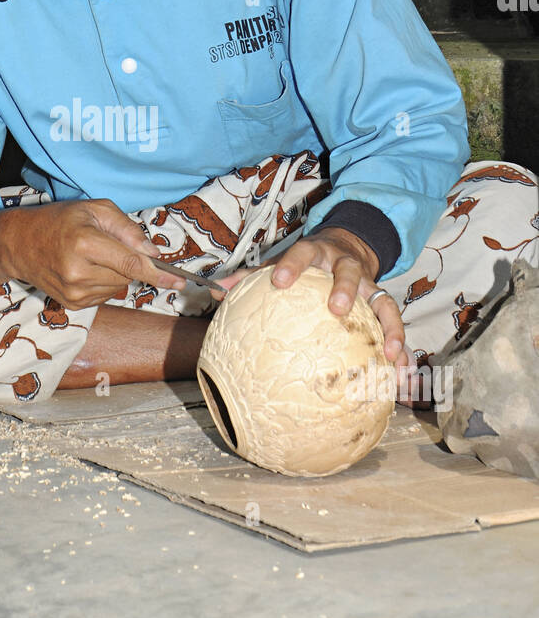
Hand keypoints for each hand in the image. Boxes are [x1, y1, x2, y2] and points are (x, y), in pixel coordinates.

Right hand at [0, 198, 186, 309]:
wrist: (20, 244)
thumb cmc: (60, 220)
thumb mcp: (94, 210)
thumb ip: (128, 229)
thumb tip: (154, 254)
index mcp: (85, 243)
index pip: (130, 263)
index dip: (158, 273)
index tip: (179, 280)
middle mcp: (78, 272)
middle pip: (128, 275)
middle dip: (128, 262)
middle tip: (106, 245)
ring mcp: (74, 292)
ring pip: (119, 287)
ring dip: (115, 273)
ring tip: (91, 256)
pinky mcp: (73, 305)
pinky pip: (106, 295)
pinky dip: (104, 283)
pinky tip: (85, 269)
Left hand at [213, 227, 415, 399]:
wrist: (348, 245)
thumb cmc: (308, 262)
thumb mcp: (283, 262)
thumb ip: (252, 276)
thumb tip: (218, 291)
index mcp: (317, 253)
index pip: (303, 254)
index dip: (291, 265)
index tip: (279, 281)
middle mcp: (346, 265)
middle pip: (349, 272)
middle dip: (344, 289)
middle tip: (337, 308)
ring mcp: (369, 283)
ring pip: (383, 300)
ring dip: (389, 327)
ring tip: (388, 354)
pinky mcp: (382, 301)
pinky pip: (395, 324)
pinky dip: (400, 346)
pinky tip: (400, 371)